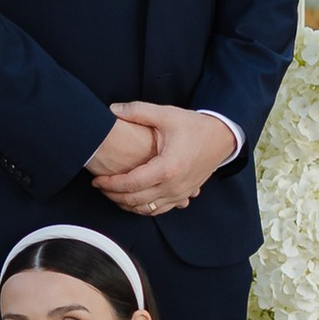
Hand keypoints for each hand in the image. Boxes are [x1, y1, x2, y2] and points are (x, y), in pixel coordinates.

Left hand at [93, 102, 238, 215]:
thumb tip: (112, 109)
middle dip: (113, 196)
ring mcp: (180, 194)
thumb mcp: (166, 115)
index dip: (110, 184)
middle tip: (100, 186)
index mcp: (167, 168)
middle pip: (135, 200)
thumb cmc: (195, 127)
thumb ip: (138, 111)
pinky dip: (143, 208)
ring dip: (126, 204)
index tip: (97, 180)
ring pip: (146, 210)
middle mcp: (173, 186)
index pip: (130, 184)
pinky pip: (159, 210)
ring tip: (113, 193)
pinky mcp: (184, 196)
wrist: (222, 138)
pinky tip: (133, 200)